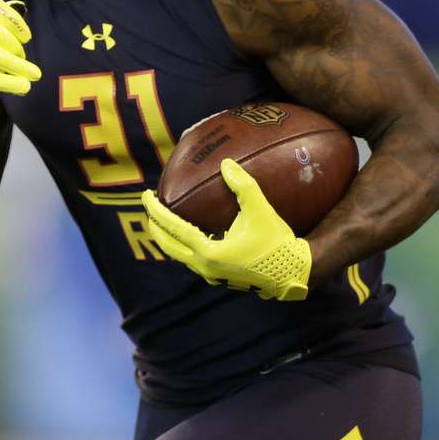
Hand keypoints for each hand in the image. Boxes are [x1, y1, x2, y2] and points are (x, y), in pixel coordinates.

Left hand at [141, 158, 311, 300]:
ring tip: (165, 217)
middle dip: (155, 225)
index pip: (172, 228)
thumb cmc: (276, 243)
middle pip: (167, 245)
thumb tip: (226, 163)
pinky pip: (192, 258)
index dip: (156, 210)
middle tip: (150, 205)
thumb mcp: (260, 211)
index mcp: (208, 252)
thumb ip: (243, 186)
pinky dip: (184, 243)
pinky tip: (191, 230)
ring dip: (169, 236)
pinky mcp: (219, 276)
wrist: (293, 273)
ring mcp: (211, 274)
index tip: (145, 194)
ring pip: (178, 254)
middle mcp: (204, 266)